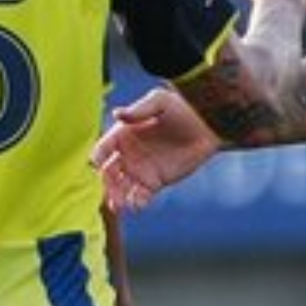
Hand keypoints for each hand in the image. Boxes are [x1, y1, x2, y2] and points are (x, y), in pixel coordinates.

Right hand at [93, 88, 220, 211]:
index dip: (97, 159)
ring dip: (117, 198)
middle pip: (107, 173)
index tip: (99, 166)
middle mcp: (129, 153)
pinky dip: (135, 203)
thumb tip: (117, 113)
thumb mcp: (160, 101)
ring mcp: (141, 169)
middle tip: (113, 193)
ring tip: (122, 204)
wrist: (208, 124)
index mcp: (124, 133)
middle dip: (106, 184)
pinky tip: (138, 203)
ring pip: (120, 188)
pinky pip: (139, 196)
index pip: (102, 149)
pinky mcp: (155, 181)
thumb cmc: (183, 106)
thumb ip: (138, 109)